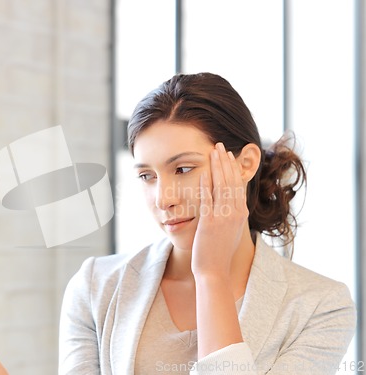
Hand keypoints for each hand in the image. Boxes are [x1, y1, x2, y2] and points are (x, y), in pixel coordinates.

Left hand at [191, 142, 248, 278]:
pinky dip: (206, 186)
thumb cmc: (220, 251)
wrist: (214, 270)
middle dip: (225, 161)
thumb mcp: (232, 230)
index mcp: (241, 214)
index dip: (233, 168)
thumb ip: (232, 214)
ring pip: (221, 187)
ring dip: (217, 167)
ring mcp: (223, 218)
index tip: (228, 155)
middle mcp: (235, 213)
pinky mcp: (209, 223)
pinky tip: (202, 174)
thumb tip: (232, 201)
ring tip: (213, 152)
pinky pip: (208, 201)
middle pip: (231, 181)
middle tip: (220, 145)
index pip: (238, 185)